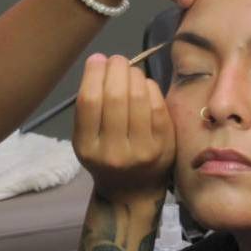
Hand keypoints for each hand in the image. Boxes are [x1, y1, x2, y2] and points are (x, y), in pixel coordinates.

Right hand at [73, 54, 174, 201]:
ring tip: (130, 70)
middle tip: (117, 60)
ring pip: (138, 97)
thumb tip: (101, 61)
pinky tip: (145, 84)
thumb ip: (91, 107)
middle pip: (115, 96)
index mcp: (87, 148)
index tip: (97, 59)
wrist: (133, 192)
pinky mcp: (164, 145)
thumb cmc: (106, 157)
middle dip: (116, 69)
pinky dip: (150, 87)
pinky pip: (157, 105)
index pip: (89, 102)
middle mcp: (113, 152)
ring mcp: (142, 150)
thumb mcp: (87, 139)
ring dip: (134, 74)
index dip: (94, 74)